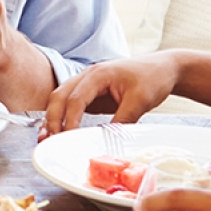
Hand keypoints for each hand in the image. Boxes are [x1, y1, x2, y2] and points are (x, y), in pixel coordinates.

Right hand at [43, 52, 179, 137]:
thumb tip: (107, 140)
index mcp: (99, 74)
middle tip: (50, 141)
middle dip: (52, 119)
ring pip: (60, 99)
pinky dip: (63, 118)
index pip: (75, 98)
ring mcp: (87, 84)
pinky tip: (60, 133)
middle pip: (59, 96)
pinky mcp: (91, 94)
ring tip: (47, 139)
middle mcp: (87, 76)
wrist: (163, 69)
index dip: (69, 120)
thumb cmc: (153, 77)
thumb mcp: (140, 101)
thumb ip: (122, 120)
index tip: (67, 138)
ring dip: (52, 118)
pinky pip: (70, 105)